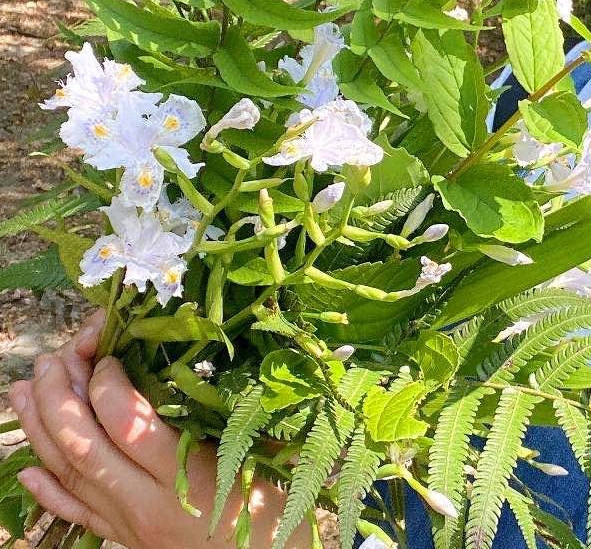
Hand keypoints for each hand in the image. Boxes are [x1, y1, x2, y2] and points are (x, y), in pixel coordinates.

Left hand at [7, 307, 311, 548]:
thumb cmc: (274, 519)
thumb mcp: (262, 460)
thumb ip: (238, 418)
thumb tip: (227, 365)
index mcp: (183, 475)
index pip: (126, 423)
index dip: (108, 382)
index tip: (112, 351)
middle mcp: (144, 502)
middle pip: (84, 446)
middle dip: (58, 397)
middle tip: (51, 358)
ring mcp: (127, 524)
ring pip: (69, 475)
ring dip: (40, 431)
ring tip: (22, 391)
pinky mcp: (124, 538)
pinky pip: (75, 515)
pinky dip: (47, 491)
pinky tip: (27, 471)